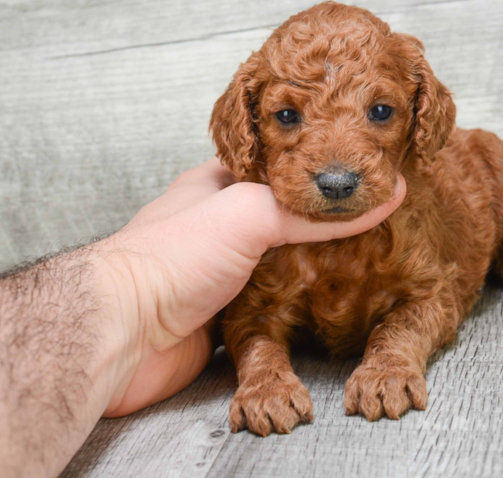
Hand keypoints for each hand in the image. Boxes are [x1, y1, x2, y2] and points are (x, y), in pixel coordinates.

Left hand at [94, 158, 405, 416]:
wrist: (119, 336)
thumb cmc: (168, 259)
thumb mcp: (248, 214)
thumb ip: (311, 213)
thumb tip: (383, 197)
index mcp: (215, 186)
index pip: (278, 166)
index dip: (317, 167)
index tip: (362, 169)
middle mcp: (217, 228)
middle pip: (282, 220)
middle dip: (323, 223)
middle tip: (371, 221)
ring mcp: (220, 275)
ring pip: (281, 267)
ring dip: (315, 271)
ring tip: (368, 264)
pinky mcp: (223, 320)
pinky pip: (273, 311)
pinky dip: (299, 310)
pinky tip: (331, 307)